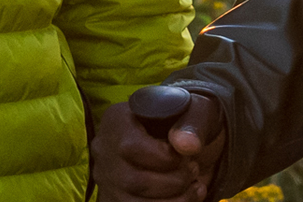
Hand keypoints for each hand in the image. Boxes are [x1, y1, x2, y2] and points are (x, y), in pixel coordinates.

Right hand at [92, 91, 226, 200]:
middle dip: (174, 182)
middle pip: (133, 181)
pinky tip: (185, 198)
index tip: (185, 155)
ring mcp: (107, 178)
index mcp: (117, 120)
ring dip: (174, 201)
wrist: (183, 139)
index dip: (164, 158)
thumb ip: (194, 121)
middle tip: (193, 171)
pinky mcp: (113, 198)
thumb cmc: (187, 121)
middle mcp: (105, 150)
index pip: (130, 147)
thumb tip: (187, 145)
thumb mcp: (197, 109)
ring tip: (194, 187)